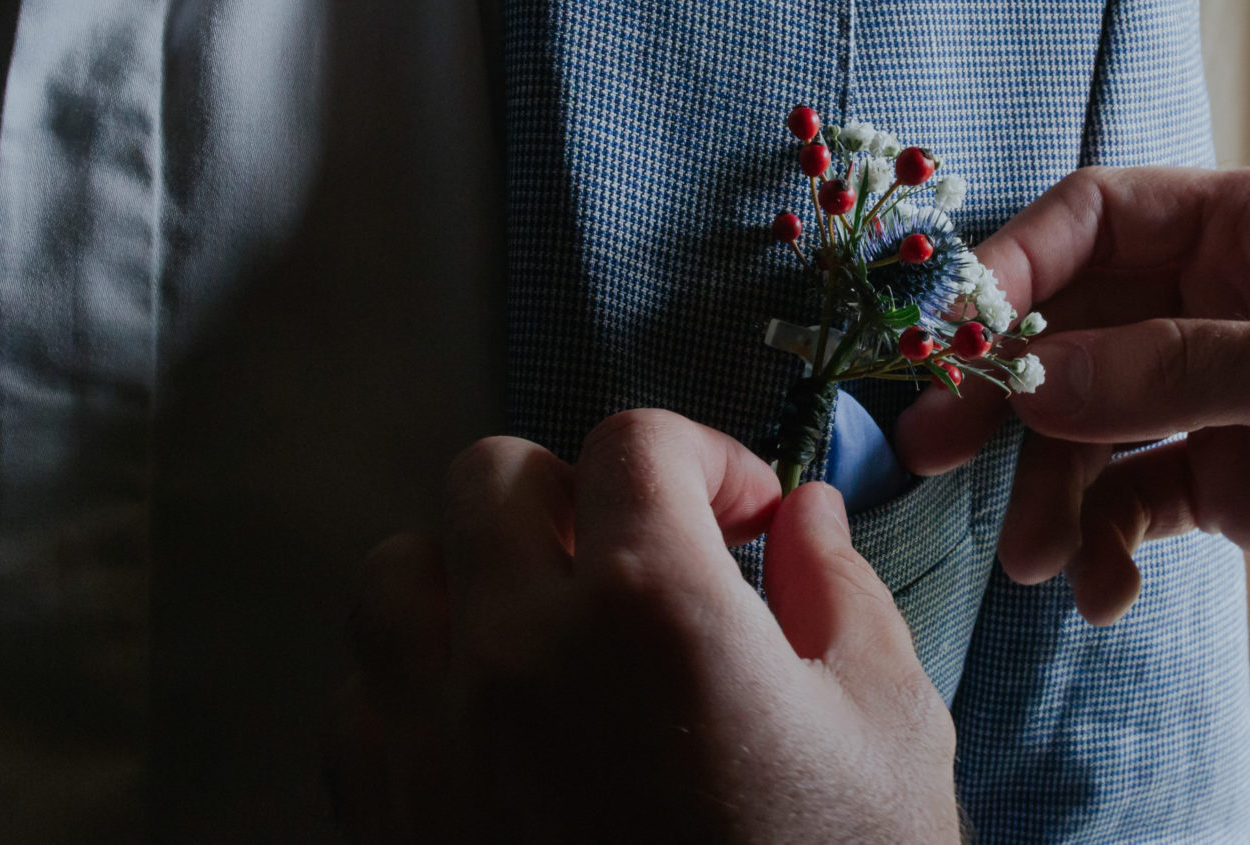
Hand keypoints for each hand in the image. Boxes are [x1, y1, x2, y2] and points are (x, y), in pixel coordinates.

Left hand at [327, 409, 958, 842]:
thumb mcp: (891, 739)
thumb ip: (846, 596)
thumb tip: (806, 519)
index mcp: (653, 607)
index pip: (635, 442)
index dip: (703, 458)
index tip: (743, 522)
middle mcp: (517, 650)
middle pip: (491, 476)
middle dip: (577, 496)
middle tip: (643, 564)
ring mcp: (431, 738)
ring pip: (397, 572)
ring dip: (471, 574)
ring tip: (545, 632)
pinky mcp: (382, 821)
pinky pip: (359, 695)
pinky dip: (415, 681)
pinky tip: (490, 730)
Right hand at [894, 165, 1249, 640]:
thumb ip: (1181, 367)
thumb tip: (1036, 380)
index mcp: (1247, 229)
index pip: (1095, 220)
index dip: (1014, 267)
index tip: (954, 338)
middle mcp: (1215, 301)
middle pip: (1069, 329)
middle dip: (1002, 393)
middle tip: (930, 451)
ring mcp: (1215, 394)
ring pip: (1086, 425)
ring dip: (1047, 489)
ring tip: (1034, 562)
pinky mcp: (1224, 478)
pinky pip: (1129, 500)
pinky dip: (1102, 543)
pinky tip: (1103, 592)